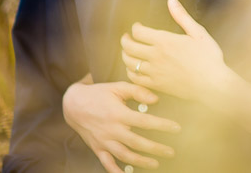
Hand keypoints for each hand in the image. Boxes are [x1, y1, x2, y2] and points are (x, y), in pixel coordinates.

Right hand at [62, 74, 180, 171]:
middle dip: (156, 149)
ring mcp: (104, 141)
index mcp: (119, 114)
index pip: (145, 122)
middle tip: (171, 152)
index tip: (177, 128)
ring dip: (141, 161)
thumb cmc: (99, 93)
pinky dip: (117, 172)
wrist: (73, 104)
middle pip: (137, 143)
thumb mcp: (118, 87)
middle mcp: (112, 130)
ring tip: (156, 164)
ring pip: (124, 156)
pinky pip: (107, 163)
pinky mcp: (97, 148)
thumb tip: (156, 99)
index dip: (162, 125)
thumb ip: (138, 91)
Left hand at [121, 0, 232, 102]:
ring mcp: (154, 72)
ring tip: (127, 52)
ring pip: (130, 63)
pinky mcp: (156, 85)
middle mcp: (156, 56)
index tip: (137, 26)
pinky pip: (135, 78)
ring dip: (125, 55)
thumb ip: (182, 16)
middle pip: (129, 47)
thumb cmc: (209, 58)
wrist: (212, 84)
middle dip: (125, 40)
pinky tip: (133, 69)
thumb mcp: (198, 32)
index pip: (139, 32)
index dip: (134, 27)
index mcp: (165, 41)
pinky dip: (130, 72)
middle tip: (126, 37)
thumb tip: (172, 0)